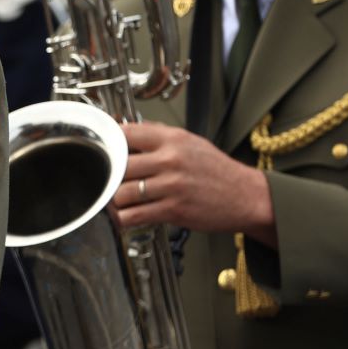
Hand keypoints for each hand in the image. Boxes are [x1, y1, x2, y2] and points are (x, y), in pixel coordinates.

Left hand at [110, 122, 275, 243]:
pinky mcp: (174, 210)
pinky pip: (136, 215)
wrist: (246, 196)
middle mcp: (171, 160)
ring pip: (123, 193)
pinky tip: (123, 216)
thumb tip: (126, 129)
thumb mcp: (190, 142)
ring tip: (115, 201)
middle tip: (105, 180)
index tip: (101, 150)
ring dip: (114, 200)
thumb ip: (158, 136)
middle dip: (109, 175)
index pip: (127, 134)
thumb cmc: (217, 170)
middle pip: (120, 166)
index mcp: (173, 140)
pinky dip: (123, 218)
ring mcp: (171, 186)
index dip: (109, 143)